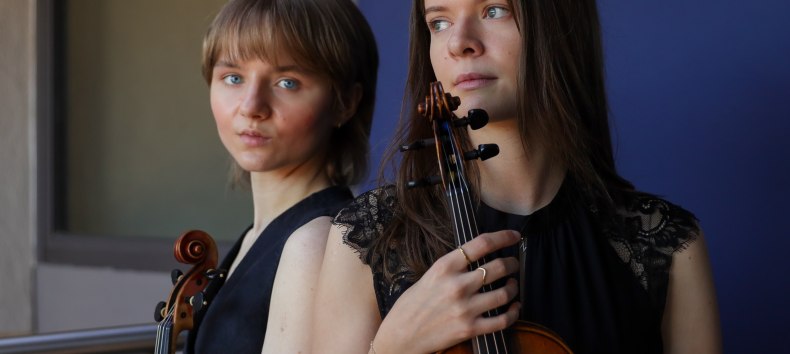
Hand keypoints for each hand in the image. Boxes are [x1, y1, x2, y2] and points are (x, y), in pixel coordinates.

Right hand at [373, 230, 521, 353]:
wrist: (401, 336)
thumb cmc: (412, 305)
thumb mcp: (428, 276)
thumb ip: (452, 267)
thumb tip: (478, 257)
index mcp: (445, 267)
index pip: (481, 244)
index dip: (503, 237)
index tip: (514, 236)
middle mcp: (457, 285)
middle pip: (499, 267)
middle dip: (512, 263)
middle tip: (514, 263)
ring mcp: (465, 308)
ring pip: (505, 293)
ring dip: (514, 287)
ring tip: (512, 285)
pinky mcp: (470, 329)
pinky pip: (503, 320)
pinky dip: (514, 312)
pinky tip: (514, 307)